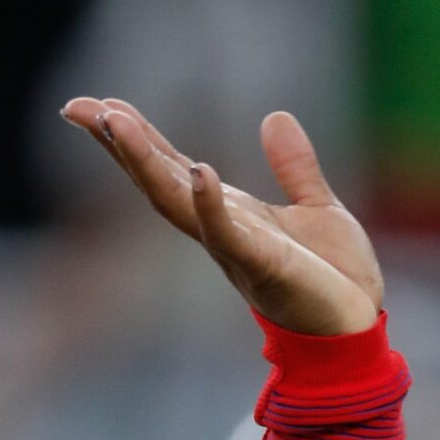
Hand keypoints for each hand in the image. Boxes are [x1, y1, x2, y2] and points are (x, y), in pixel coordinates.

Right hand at [59, 99, 380, 336]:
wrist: (361, 333)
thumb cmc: (336, 280)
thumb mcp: (318, 209)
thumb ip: (294, 166)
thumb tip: (274, 117)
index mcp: (229, 213)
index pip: (172, 169)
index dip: (137, 138)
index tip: (101, 106)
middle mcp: (221, 231)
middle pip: (158, 183)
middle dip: (120, 146)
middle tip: (78, 109)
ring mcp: (238, 250)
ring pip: (177, 204)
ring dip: (146, 163)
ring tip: (116, 122)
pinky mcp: (265, 266)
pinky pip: (229, 234)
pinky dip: (211, 205)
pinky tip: (200, 170)